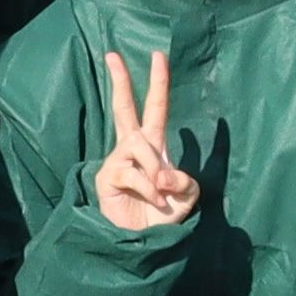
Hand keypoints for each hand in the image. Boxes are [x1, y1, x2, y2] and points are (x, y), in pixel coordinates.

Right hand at [89, 47, 198, 232]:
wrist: (143, 241)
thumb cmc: (163, 216)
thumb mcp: (188, 195)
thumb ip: (185, 179)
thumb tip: (163, 172)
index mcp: (154, 146)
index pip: (156, 108)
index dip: (159, 83)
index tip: (159, 56)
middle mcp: (133, 149)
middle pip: (124, 108)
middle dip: (120, 81)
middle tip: (112, 54)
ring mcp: (117, 161)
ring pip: (138, 143)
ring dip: (154, 166)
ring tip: (161, 189)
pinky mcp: (107, 177)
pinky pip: (132, 172)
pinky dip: (148, 187)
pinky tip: (153, 200)